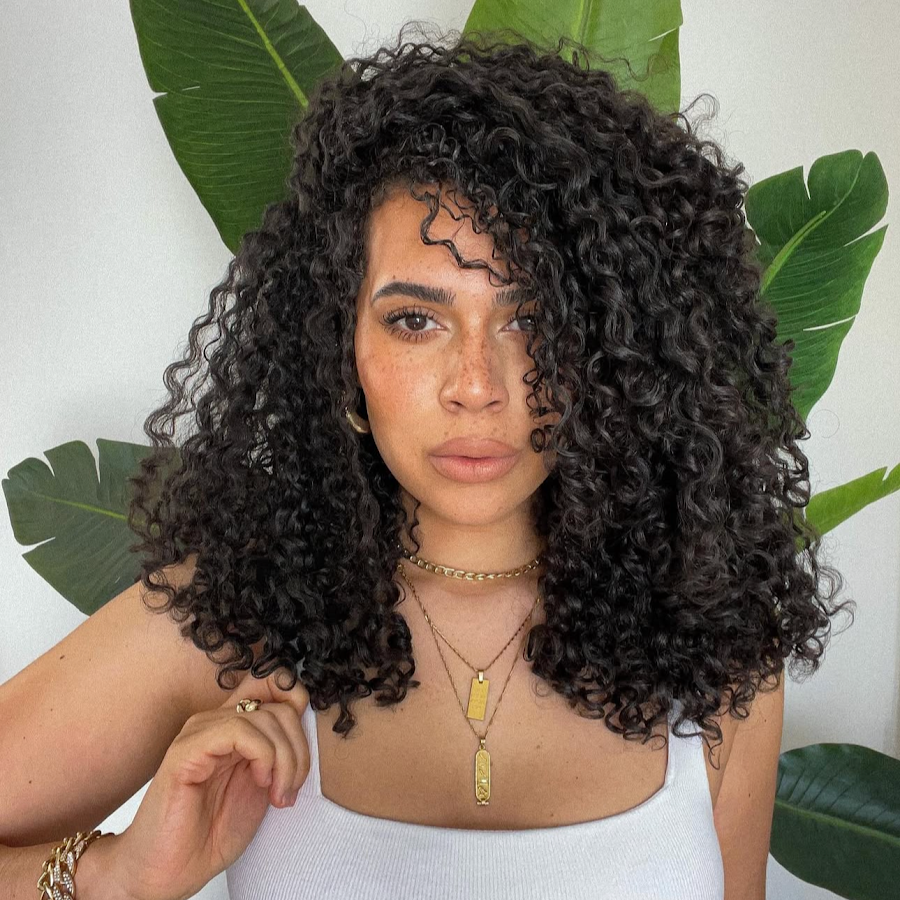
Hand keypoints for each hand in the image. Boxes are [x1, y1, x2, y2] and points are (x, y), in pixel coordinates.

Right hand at [111, 667, 310, 899]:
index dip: (298, 703)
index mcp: (234, 726)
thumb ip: (280, 752)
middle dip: (299, 750)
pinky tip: (260, 783)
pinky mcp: (185, 751)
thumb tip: (307, 721)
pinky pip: (237, 730)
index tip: (304, 752)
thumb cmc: (211, 833)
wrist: (169, 873)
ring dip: (285, 759)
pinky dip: (263, 756)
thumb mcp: (262, 786)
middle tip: (290, 790)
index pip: (273, 684)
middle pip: (279, 706)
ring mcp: (199, 733)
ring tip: (278, 795)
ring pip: (264, 717)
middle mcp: (216, 722)